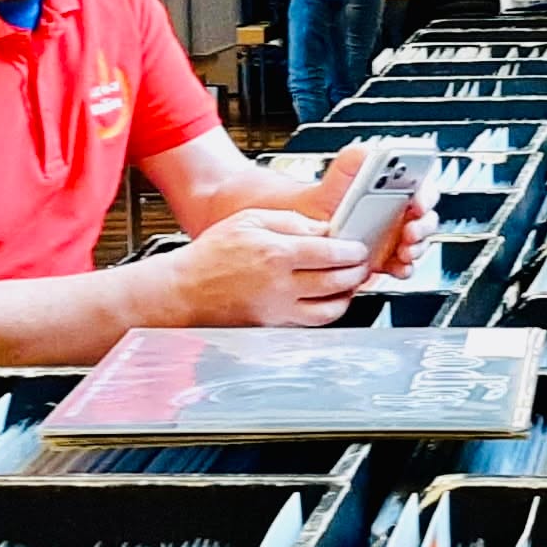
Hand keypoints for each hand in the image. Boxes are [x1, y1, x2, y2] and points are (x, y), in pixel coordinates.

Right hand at [170, 209, 371, 326]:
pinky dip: (328, 313)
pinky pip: (312, 323)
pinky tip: (330, 301)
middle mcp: (280, 286)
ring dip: (348, 296)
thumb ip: (288, 220)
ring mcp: (277, 310)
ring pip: (329, 310)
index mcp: (276, 254)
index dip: (352, 250)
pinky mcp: (273, 327)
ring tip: (350, 283)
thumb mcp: (248, 220)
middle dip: (356, 272)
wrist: (184, 291)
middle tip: (361, 264)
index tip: (358, 247)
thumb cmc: (211, 255)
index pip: (329, 252)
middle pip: (335, 282)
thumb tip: (320, 228)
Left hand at [309, 148, 439, 278]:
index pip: (422, 184)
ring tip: (403, 251)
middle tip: (409, 230)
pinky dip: (405, 267)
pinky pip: (406, 265)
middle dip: (423, 225)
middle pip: (426, 216)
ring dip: (417, 247)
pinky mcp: (390, 259)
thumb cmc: (325, 200)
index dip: (426, 193)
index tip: (419, 202)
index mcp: (394, 186)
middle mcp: (400, 211)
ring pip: (420, 242)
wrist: (311, 232)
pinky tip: (396, 267)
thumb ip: (352, 159)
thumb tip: (368, 150)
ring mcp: (397, 236)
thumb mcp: (336, 176)